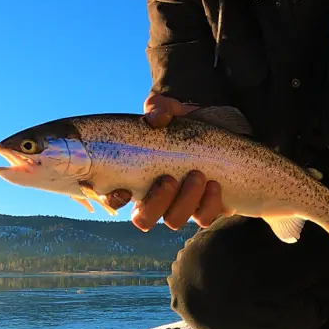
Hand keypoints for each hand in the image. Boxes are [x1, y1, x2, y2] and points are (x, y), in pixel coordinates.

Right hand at [96, 94, 226, 230]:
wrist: (214, 128)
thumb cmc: (180, 122)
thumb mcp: (167, 110)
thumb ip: (158, 108)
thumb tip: (157, 119)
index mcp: (134, 176)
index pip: (113, 198)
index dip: (114, 199)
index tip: (125, 189)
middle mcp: (153, 197)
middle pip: (144, 219)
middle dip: (156, 202)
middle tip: (169, 179)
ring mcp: (178, 206)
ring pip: (174, 221)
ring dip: (185, 202)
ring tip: (198, 175)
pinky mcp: (203, 208)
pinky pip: (204, 218)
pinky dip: (209, 205)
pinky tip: (214, 185)